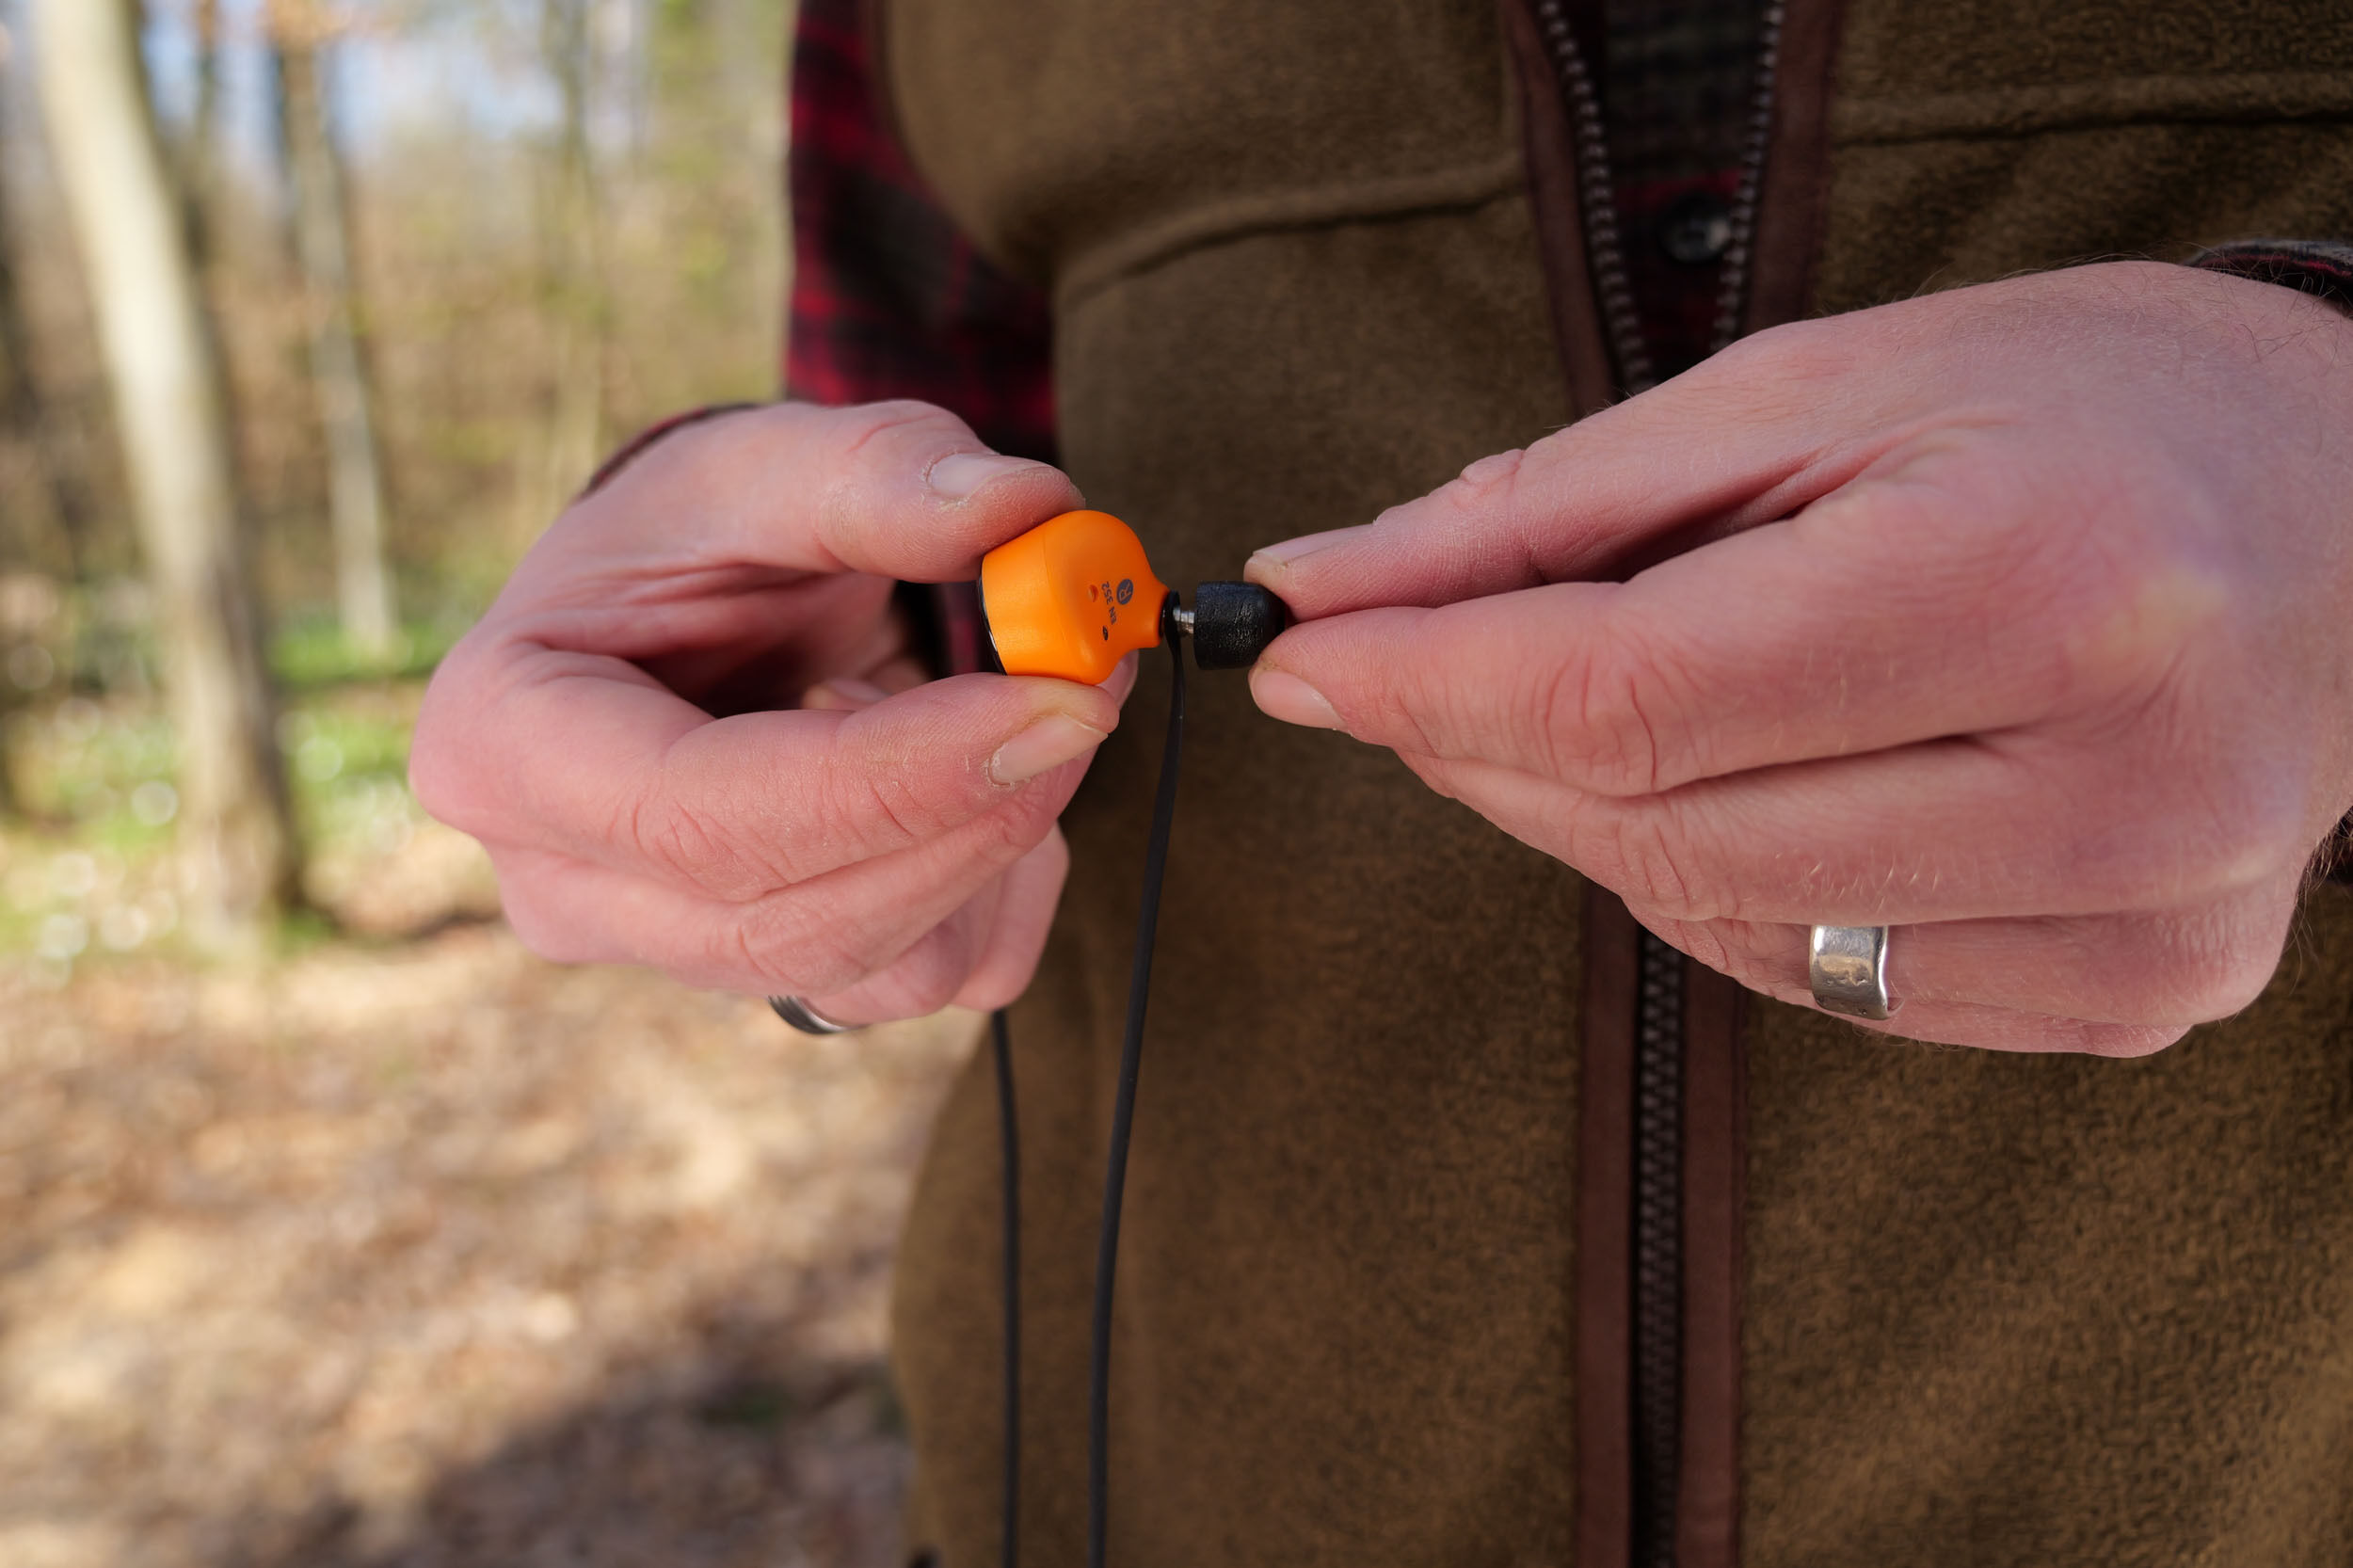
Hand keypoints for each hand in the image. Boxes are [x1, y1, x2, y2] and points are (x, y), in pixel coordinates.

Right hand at [412, 402, 1129, 1022]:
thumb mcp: (763, 462)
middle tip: (1091, 688)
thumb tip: (1024, 506)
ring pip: (876, 971)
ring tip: (1020, 706)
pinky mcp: (773, 980)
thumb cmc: (699, 533)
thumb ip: (883, 471)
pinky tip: (990, 784)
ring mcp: (665, 951)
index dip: (898, 776)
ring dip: (1000, 849)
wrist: (696, 609)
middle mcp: (560, 882)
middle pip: (796, 919)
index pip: (702, 815)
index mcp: (501, 743)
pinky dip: (1002, 891)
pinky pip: (928, 985)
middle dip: (976, 814)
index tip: (1057, 699)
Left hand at [1245, 262, 2352, 1053]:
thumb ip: (1558, 508)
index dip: (1420, 683)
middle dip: (1477, 748)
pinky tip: (1745, 779)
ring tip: (1599, 689)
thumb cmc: (2089, 410)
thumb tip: (1331, 589)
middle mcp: (2112, 787)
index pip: (1629, 693)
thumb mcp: (1819, 391)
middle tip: (1400, 660)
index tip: (1291, 652)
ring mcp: (2136, 921)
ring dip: (1587, 816)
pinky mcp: (2133, 995)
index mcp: (2041, 586)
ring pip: (1713, 924)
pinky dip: (1718, 881)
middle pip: (1651, 828)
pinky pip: (1818, 981)